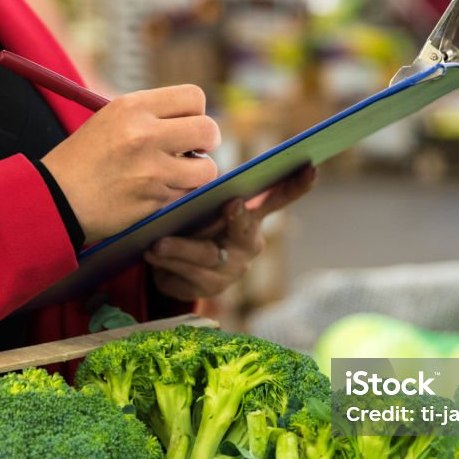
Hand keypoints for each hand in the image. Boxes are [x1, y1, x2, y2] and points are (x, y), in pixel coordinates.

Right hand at [40, 85, 219, 242]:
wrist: (55, 198)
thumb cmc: (83, 159)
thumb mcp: (110, 120)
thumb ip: (150, 115)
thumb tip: (194, 119)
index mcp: (132, 107)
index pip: (194, 97)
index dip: (196, 113)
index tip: (186, 125)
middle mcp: (144, 135)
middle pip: (208, 130)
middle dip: (207, 142)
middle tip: (194, 151)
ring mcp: (151, 171)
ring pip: (207, 168)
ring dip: (197, 174)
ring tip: (178, 174)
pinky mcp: (154, 201)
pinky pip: (188, 195)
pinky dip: (181, 195)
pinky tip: (160, 193)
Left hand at [145, 164, 316, 300]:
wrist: (173, 262)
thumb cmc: (192, 220)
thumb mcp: (201, 202)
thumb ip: (206, 190)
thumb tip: (191, 167)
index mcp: (253, 216)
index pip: (279, 198)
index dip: (296, 185)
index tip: (309, 168)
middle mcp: (248, 245)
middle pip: (245, 233)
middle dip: (239, 219)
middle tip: (232, 204)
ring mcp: (230, 271)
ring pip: (208, 259)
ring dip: (182, 250)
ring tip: (157, 244)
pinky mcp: (207, 290)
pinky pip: (187, 278)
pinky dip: (167, 265)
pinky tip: (150, 254)